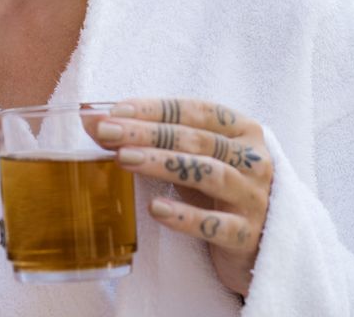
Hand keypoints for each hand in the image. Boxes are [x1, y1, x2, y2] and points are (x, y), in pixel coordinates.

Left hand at [93, 97, 273, 298]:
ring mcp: (254, 198)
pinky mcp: (249, 236)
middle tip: (107, 133)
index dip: (154, 108)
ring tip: (124, 160)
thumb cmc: (218, 191)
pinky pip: (215, 225)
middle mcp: (254, 159)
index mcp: (242, 130)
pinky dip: (185, 216)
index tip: (115, 110)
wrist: (263, 245)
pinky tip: (156, 209)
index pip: (195, 110)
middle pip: (197, 139)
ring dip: (163, 164)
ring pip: (208, 174)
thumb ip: (150, 139)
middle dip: (148, 133)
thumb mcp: (191, 159)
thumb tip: (91, 120)